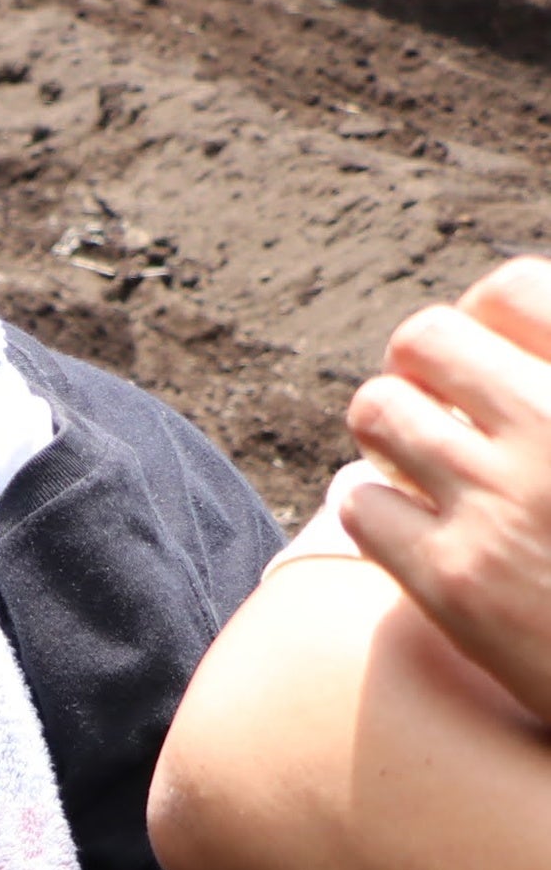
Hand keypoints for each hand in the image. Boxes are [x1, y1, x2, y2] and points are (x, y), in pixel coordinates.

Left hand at [338, 257, 550, 721]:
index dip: (481, 315)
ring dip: (385, 431)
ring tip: (416, 462)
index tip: (483, 349)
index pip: (510, 289)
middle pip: (423, 340)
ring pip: (375, 414)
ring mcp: (500, 503)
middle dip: (418, 370)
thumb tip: (501, 330)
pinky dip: (374, 510)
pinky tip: (409, 528)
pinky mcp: (453, 581)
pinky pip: (360, 505)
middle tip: (433, 406)